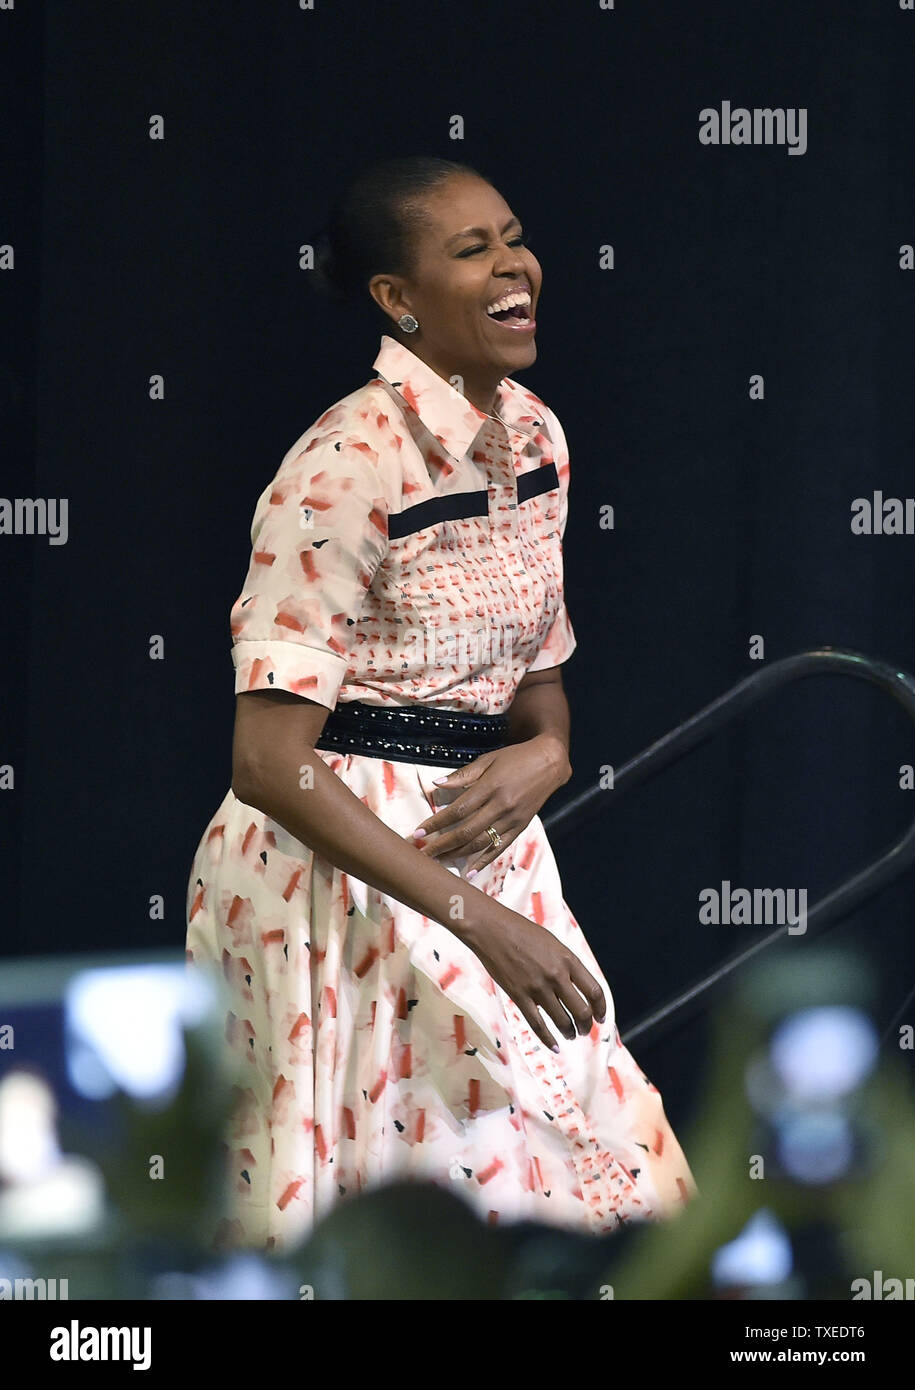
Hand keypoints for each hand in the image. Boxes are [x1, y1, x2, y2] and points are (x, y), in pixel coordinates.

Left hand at [410, 734, 571, 875]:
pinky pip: (500, 847)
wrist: (550, 763)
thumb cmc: (516, 758)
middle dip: (442, 844)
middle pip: (466, 831)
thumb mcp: (488, 760)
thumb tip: (437, 783)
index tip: (419, 832)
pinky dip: (484, 860)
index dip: (436, 822)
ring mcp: (512, 819)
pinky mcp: (521, 827)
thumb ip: (463, 774)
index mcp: (491, 787)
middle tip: (423, 853)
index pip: (458, 810)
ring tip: (439, 860)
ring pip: (481, 843)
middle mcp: (501, 806)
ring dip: (457, 854)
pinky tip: (470, 871)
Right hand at [466, 904, 606, 1050]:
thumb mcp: (552, 943)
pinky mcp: (519, 996)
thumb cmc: (521, 931)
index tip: (601, 1016)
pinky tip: (555, 1046)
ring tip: (571, 1034)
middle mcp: (556, 975)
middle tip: (585, 1029)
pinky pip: (538, 1025)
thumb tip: (576, 986)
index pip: (594, 991)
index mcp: (568, 960)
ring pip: (562, 1021)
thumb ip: (566, 963)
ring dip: (570, 1032)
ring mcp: (538, 988)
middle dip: (586, 1025)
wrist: (491, 929)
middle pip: (581, 1010)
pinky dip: (549, 1039)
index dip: (601, 1008)